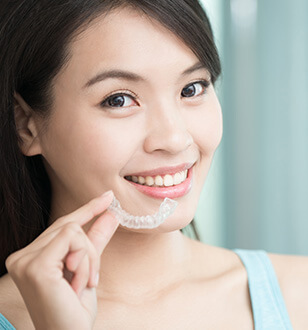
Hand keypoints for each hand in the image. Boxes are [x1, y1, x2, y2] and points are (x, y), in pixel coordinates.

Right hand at [5, 191, 118, 329]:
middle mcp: (21, 256)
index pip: (62, 225)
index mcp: (30, 256)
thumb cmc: (74, 309)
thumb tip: (111, 213)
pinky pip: (72, 239)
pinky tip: (78, 284)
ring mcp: (25, 260)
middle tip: (92, 278)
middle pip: (70, 226)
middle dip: (90, 249)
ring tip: (83, 284)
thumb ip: (96, 239)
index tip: (107, 196)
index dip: (87, 209)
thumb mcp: (88, 268)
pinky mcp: (36, 266)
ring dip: (89, 258)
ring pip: (73, 230)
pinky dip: (85, 261)